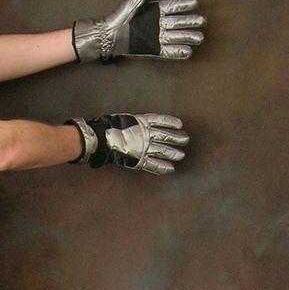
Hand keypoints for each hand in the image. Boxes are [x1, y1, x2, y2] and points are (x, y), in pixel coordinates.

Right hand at [63, 113, 188, 175]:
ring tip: (181, 155)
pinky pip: (153, 164)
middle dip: (177, 138)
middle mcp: (146, 134)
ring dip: (173, 153)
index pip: (160, 121)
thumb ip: (136, 124)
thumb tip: (142, 126)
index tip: (180, 124)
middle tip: (185, 140)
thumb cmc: (110, 127)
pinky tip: (171, 169)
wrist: (102, 138)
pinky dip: (162, 167)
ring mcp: (144, 147)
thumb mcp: (126, 120)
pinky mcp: (140, 158)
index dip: (170, 122)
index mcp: (142, 122)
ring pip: (163, 150)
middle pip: (166, 136)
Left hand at [72, 0, 205, 62]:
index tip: (195, 3)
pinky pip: (168, 51)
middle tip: (203, 22)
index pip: (173, 7)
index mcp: (154, 10)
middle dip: (190, 22)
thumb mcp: (132, 3)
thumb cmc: (118, 17)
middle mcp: (158, 24)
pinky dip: (177, 52)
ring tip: (200, 38)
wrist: (109, 36)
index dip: (183, 5)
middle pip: (178, 22)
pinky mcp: (153, 49)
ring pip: (175, 37)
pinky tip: (188, 52)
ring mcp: (156, 37)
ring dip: (187, 38)